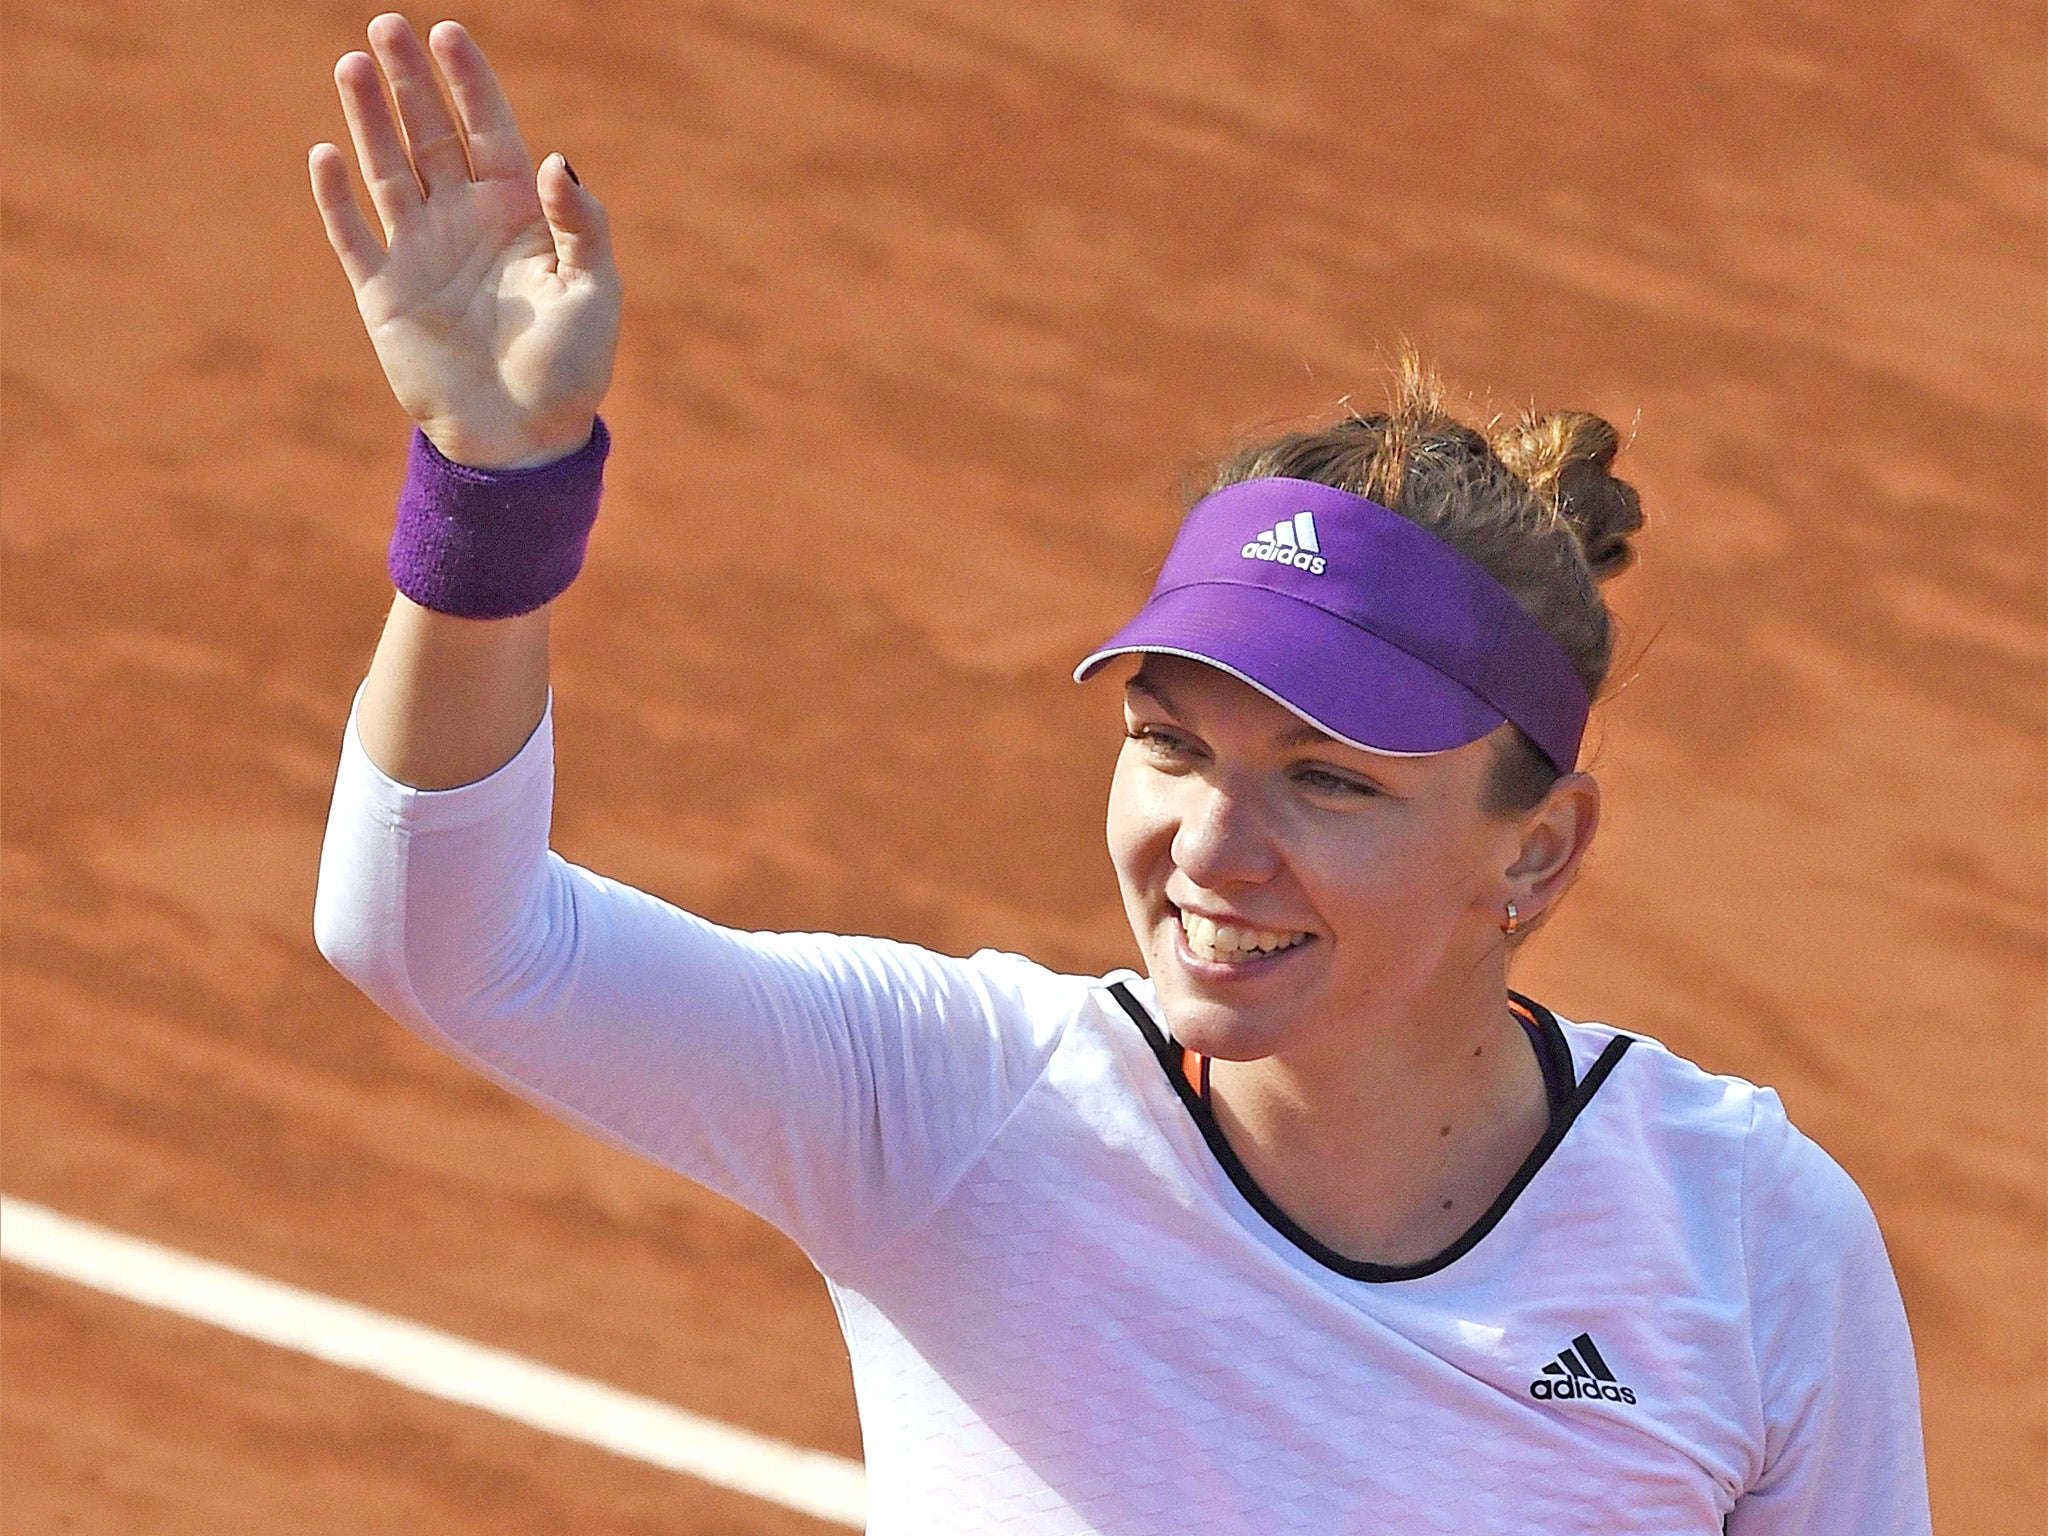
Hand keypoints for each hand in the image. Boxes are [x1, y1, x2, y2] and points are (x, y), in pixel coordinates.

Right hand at [309, 14, 621, 468]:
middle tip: (387, 24)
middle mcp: (465, 222)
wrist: (522, 439)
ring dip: (369, 119)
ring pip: (388, 169)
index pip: (490, 130)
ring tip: (352, 63)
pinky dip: (338, 197)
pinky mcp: (384, 292)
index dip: (469, 83)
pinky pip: (353, 234)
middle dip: (410, 81)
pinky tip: (328, 153)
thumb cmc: (570, 367)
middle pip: (431, 134)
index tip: (450, 34)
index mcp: (519, 215)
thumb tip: (558, 159)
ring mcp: (421, 253)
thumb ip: (581, 223)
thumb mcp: (595, 291)